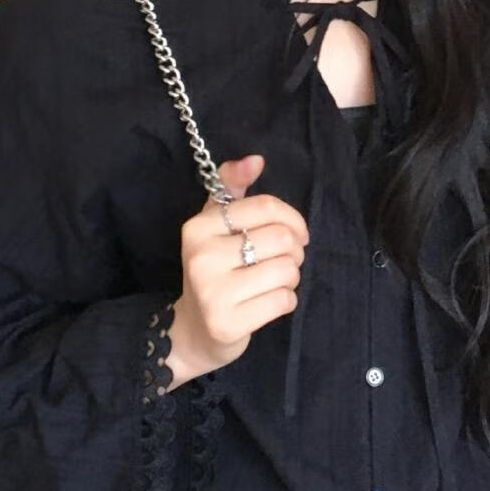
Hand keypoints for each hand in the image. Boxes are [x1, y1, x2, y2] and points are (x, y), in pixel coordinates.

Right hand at [167, 154, 310, 386]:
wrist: (193, 330)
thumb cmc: (214, 269)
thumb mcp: (216, 225)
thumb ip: (232, 187)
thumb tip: (256, 160)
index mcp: (198, 226)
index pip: (265, 206)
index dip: (292, 217)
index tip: (296, 231)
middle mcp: (201, 257)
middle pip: (280, 238)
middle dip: (294, 250)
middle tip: (284, 260)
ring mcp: (211, 292)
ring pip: (286, 269)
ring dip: (291, 276)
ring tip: (275, 281)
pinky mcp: (226, 324)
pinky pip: (283, 301)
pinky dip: (287, 300)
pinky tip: (269, 302)